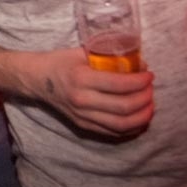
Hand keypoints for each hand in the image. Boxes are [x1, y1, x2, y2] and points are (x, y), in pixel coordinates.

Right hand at [28, 47, 153, 137]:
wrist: (36, 80)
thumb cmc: (59, 62)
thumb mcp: (79, 53)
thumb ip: (105, 55)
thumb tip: (136, 61)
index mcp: (81, 79)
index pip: (119, 85)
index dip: (140, 82)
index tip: (149, 75)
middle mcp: (82, 101)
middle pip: (124, 107)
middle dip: (145, 99)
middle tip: (151, 89)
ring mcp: (82, 116)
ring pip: (121, 124)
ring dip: (141, 117)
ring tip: (150, 106)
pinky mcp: (83, 126)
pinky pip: (112, 133)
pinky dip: (131, 129)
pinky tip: (139, 119)